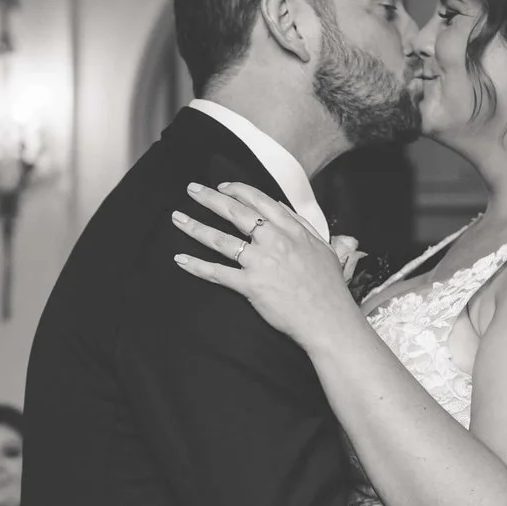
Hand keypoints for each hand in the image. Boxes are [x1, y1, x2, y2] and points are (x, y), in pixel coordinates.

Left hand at [173, 183, 363, 347]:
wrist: (329, 319)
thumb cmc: (329, 287)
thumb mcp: (323, 248)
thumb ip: (301, 225)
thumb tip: (282, 208)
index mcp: (292, 230)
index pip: (259, 201)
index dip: (237, 191)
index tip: (222, 186)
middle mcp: (274, 241)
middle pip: (235, 213)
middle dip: (209, 198)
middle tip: (191, 189)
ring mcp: (260, 263)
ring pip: (220, 239)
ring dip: (195, 227)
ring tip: (177, 217)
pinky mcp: (251, 285)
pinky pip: (218, 273)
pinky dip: (197, 266)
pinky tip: (181, 259)